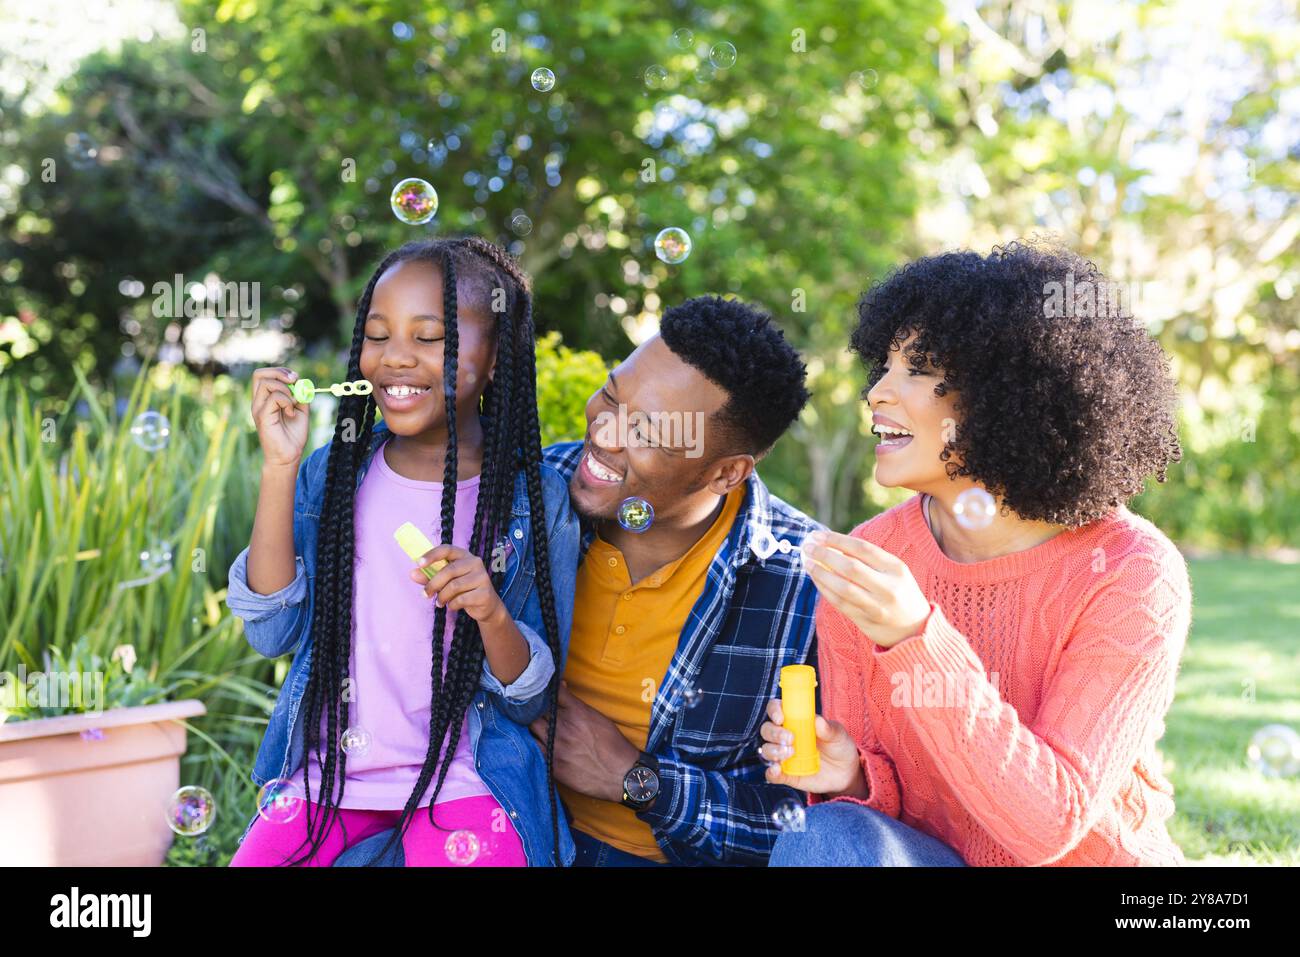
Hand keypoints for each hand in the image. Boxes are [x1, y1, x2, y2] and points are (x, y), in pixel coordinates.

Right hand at [251, 367, 309, 468]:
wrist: (289, 455)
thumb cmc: (293, 434)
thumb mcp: (301, 410)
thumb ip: (301, 395)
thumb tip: (301, 381)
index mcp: (265, 398)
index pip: (264, 375)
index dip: (280, 372)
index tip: (296, 378)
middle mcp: (258, 401)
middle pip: (259, 374)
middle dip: (280, 373)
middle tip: (294, 381)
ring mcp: (258, 408)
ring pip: (267, 383)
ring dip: (286, 389)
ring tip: (294, 404)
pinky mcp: (262, 416)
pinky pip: (274, 397)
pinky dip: (287, 401)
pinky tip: (291, 413)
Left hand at [410, 544, 506, 624]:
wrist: (487, 605)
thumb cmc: (464, 590)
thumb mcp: (446, 582)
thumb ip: (430, 577)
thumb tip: (412, 573)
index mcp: (464, 555)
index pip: (447, 549)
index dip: (432, 555)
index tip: (419, 564)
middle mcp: (475, 562)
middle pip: (449, 571)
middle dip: (433, 584)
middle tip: (426, 595)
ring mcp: (482, 577)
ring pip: (454, 586)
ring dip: (442, 597)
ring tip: (439, 603)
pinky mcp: (485, 593)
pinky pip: (462, 599)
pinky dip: (452, 605)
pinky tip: (452, 606)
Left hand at [529, 682, 639, 802]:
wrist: (620, 774)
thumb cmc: (613, 745)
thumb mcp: (598, 717)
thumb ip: (576, 704)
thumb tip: (562, 687)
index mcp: (577, 711)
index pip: (552, 692)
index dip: (546, 690)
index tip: (543, 692)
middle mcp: (563, 726)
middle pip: (536, 709)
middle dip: (535, 707)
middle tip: (534, 709)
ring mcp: (555, 745)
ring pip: (530, 727)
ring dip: (531, 724)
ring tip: (534, 726)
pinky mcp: (552, 763)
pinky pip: (533, 748)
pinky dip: (532, 743)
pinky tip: (535, 742)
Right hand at [758, 698, 864, 795]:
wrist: (846, 773)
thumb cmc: (839, 746)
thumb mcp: (839, 735)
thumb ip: (829, 728)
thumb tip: (818, 721)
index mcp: (795, 720)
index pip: (775, 709)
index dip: (774, 710)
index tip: (781, 718)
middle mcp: (784, 736)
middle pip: (767, 729)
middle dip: (774, 733)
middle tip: (790, 739)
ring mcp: (784, 756)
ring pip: (766, 750)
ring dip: (773, 751)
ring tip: (790, 753)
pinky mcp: (786, 774)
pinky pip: (772, 774)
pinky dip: (771, 772)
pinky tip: (776, 770)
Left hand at [801, 530, 930, 647]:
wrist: (915, 629)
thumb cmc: (900, 593)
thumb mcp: (895, 572)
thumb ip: (869, 559)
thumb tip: (832, 545)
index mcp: (896, 569)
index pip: (862, 549)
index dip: (837, 540)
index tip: (818, 535)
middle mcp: (888, 587)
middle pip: (850, 568)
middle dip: (825, 555)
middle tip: (808, 547)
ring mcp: (877, 606)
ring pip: (842, 587)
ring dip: (821, 573)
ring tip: (807, 563)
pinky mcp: (866, 621)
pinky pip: (840, 603)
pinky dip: (825, 589)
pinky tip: (816, 579)